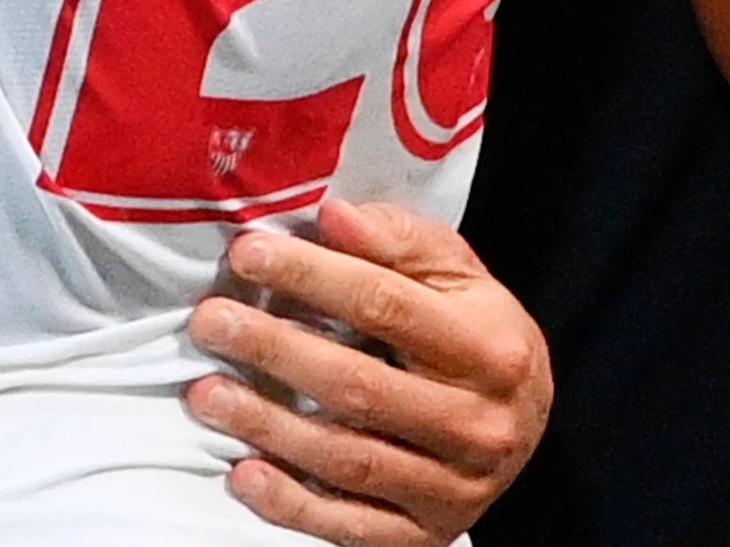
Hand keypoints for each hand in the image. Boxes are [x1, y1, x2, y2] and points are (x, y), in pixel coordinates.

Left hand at [185, 196, 551, 545]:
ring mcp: (453, 489)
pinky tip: (243, 475)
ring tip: (204, 394)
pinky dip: (293, 506)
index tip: (246, 253)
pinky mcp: (424, 535)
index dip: (312, 276)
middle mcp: (480, 426)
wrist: (525, 423)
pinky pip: (351, 527)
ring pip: (349, 459)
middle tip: (210, 322)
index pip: (387, 306)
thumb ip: (399, 242)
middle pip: (360, 386)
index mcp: (490, 350)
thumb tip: (334, 215)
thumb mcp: (458, 275)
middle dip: (275, 350)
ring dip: (269, 426)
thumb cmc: (475, 333)